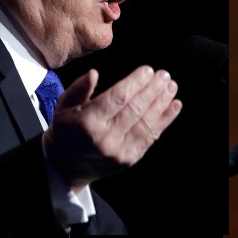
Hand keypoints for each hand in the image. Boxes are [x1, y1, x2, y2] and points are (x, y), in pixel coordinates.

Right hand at [43, 66, 181, 190]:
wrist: (65, 167)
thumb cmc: (67, 131)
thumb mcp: (64, 106)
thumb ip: (79, 88)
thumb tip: (94, 73)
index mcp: (87, 122)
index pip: (117, 98)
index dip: (135, 83)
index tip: (148, 70)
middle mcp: (105, 138)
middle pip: (135, 109)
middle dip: (152, 90)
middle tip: (164, 75)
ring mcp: (119, 151)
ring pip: (146, 123)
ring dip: (161, 103)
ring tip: (171, 87)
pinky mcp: (130, 159)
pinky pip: (150, 137)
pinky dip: (164, 120)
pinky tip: (174, 106)